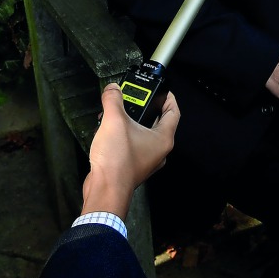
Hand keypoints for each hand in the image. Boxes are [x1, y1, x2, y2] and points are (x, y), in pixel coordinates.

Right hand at [82, 83, 178, 219]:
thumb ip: (113, 101)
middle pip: (159, 123)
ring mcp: (147, 160)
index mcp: (164, 138)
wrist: (104, 189)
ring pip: (144, 135)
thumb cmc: (117, 159)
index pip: (174, 112)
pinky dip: (125, 137)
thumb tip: (112, 89)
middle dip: (148, 109)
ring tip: (119, 114)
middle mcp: (159, 150)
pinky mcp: (133, 167)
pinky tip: (110, 133)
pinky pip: (133, 146)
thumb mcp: (114, 121)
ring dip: (133, 124)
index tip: (163, 90)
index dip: (169, 98)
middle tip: (138, 100)